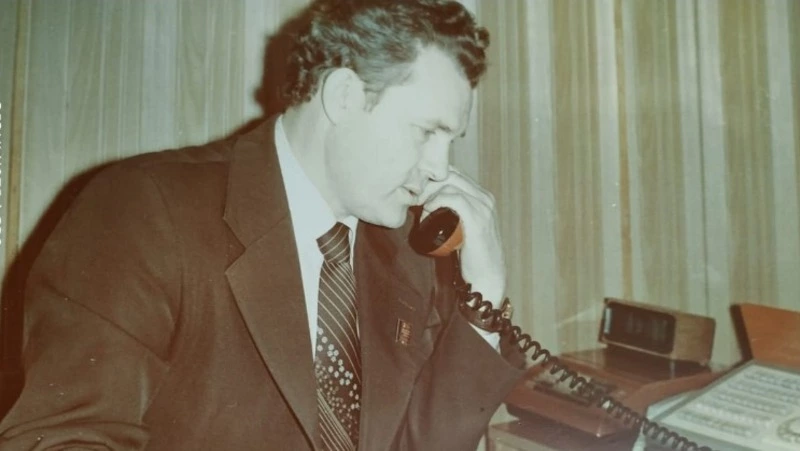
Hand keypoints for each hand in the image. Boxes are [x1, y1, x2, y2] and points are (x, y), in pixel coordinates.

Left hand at [416, 167, 506, 304]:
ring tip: (422, 213)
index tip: (417, 195)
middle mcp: (485, 198)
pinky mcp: (478, 218)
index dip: (433, 180)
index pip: (453, 175)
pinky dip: (436, 201)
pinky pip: (453, 198)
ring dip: (430, 195)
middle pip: (450, 175)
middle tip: (414, 201)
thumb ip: (452, 216)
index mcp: (482, 197)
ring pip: (450, 184)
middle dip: (428, 185)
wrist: (486, 277)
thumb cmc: (470, 256)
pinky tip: (427, 212)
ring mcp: (483, 207)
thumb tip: (424, 206)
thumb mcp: (462, 229)